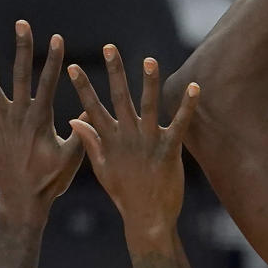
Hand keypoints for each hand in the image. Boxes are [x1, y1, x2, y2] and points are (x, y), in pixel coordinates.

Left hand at [0, 21, 83, 224]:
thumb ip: (83, 132)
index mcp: (40, 119)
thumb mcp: (73, 157)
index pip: (48, 82)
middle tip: (22, 24)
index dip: (54, 59)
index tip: (57, 37)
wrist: (23, 201)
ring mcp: (2, 125)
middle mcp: (18, 117)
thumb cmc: (51, 181)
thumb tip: (93, 109)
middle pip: (20, 75)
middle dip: (22, 47)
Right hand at [68, 48, 199, 242]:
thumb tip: (73, 120)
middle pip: (119, 99)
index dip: (83, 87)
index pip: (92, 108)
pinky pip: (180, 124)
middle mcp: (128, 137)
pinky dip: (187, 106)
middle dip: (114, 72)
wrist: (148, 219)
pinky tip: (194, 87)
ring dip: (149, 82)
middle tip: (110, 48)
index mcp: (110, 141)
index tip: (72, 66)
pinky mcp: (169, 150)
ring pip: (148, 106)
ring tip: (150, 60)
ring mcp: (148, 142)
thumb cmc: (125, 194)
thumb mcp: (102, 168)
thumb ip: (90, 142)